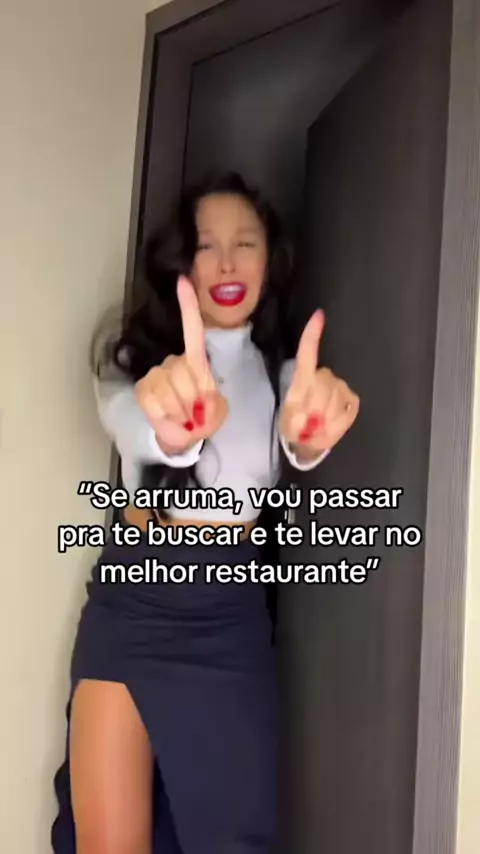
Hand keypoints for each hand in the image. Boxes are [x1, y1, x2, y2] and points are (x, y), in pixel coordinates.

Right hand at [135, 276, 227, 454]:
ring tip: (185, 418)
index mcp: (196, 361)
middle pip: (185, 374)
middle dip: (195, 399)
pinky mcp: (143, 389)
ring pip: (171, 390)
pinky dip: (166, 417)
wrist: (183, 436)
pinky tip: (169, 418)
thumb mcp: (218, 412)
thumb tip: (201, 404)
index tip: (182, 281)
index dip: (188, 307)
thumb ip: (214, 405)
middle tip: (197, 414)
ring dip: (182, 411)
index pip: (193, 330)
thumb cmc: (203, 417)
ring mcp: (156, 373)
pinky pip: (155, 402)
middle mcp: (174, 361)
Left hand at [279, 310, 358, 459]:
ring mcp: (340, 387)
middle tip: (306, 426)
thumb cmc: (296, 427)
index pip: (307, 353)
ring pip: (333, 401)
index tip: (319, 316)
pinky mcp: (353, 399)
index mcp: (302, 378)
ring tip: (315, 429)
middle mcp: (323, 377)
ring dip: (323, 420)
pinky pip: (346, 412)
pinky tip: (328, 428)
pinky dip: (336, 426)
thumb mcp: (288, 424)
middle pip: (322, 386)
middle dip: (313, 409)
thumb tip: (307, 419)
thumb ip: (295, 420)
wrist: (309, 441)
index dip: (312, 335)